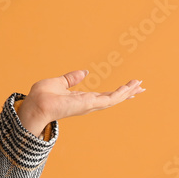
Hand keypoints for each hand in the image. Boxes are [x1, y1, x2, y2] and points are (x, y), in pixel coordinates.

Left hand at [17, 70, 144, 131]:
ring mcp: (90, 105)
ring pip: (115, 99)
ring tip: (140, 85)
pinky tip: (129, 88)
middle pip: (113, 98)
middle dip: (128, 93)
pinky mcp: (90, 104)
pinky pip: (110, 99)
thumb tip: (84, 72)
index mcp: (81, 99)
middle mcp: (88, 104)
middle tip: (142, 87)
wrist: (36, 104)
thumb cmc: (43, 96)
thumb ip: (72, 78)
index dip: (116, 92)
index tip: (129, 87)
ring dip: (128, 92)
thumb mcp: (59, 83)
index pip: (103, 95)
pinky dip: (121, 94)